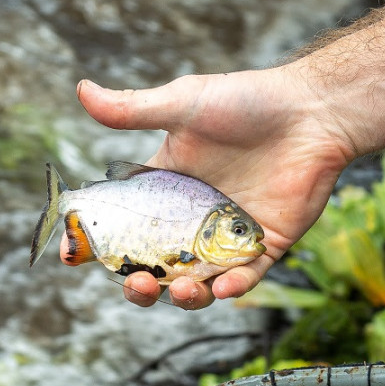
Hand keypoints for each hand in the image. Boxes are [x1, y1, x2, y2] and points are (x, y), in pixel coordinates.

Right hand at [69, 64, 356, 308]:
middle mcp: (193, 218)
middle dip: (138, 283)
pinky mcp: (266, 245)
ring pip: (197, 281)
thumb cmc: (248, 101)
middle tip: (134, 282)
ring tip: (177, 291)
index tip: (72, 254)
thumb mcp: (183, 103)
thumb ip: (133, 108)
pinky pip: (246, 278)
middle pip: (155, 265)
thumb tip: (81, 90)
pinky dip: (232, 287)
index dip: (96, 242)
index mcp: (166, 188)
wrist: (312, 111)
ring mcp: (229, 236)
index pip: (123, 224)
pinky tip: (222, 287)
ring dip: (182, 295)